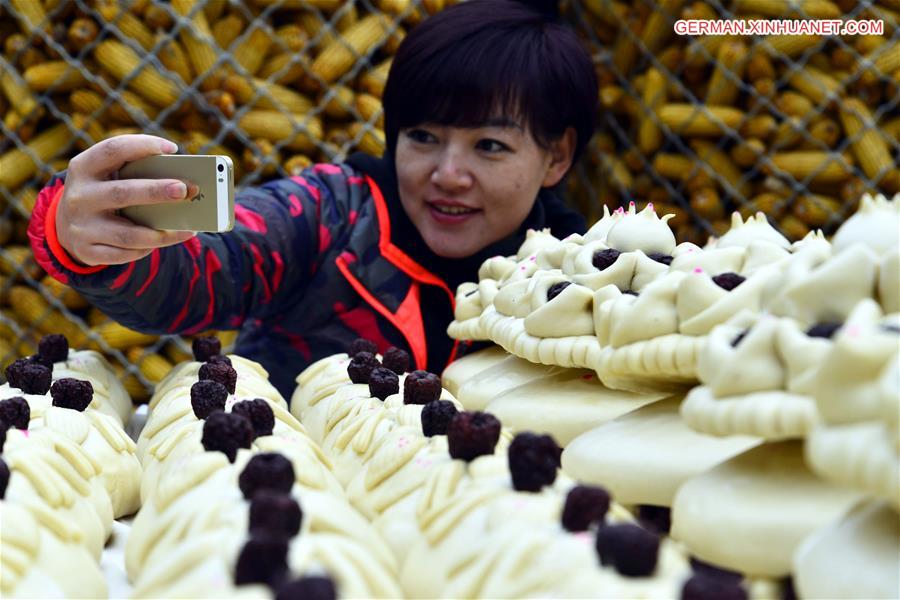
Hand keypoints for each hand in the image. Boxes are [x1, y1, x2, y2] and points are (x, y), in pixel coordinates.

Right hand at [55, 134, 198, 265]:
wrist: (67, 224)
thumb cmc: (104, 192)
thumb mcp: (107, 176)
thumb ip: (135, 173)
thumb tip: (181, 186)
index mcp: (84, 167)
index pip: (113, 150)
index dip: (142, 146)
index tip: (172, 149)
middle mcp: (79, 196)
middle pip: (122, 193)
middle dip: (156, 191)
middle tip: (184, 190)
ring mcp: (81, 226)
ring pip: (128, 234)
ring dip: (162, 233)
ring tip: (188, 229)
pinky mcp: (87, 250)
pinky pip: (124, 254)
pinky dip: (147, 249)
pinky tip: (164, 241)